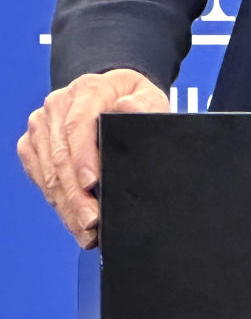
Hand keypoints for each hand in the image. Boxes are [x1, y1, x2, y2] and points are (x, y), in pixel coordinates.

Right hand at [17, 68, 168, 246]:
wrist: (113, 97)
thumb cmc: (132, 99)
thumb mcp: (149, 98)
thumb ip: (144, 104)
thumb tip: (127, 107)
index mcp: (88, 89)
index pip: (78, 125)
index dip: (83, 157)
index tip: (92, 184)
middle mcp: (59, 104)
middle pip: (61, 155)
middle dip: (76, 194)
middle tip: (92, 220)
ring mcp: (42, 124)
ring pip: (49, 172)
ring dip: (66, 204)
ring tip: (85, 229)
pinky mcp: (32, 143)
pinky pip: (39, 177)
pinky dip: (57, 201)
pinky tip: (73, 218)